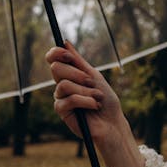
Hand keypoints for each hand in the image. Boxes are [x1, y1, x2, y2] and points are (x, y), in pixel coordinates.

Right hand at [46, 41, 144, 166]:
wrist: (112, 123)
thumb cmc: (106, 100)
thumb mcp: (94, 76)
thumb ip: (79, 61)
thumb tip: (65, 43)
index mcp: (69, 74)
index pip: (53, 59)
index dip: (57, 53)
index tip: (69, 55)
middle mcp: (62, 85)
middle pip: (56, 68)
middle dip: (77, 74)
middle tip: (91, 81)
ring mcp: (61, 98)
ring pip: (63, 85)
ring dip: (85, 90)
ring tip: (98, 98)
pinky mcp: (62, 112)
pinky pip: (67, 100)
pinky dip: (84, 101)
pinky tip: (94, 106)